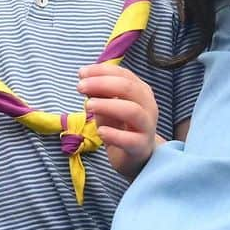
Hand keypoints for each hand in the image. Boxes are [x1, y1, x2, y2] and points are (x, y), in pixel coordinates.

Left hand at [78, 63, 158, 179]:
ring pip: (132, 111)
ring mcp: (147, 126)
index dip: (101, 71)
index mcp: (141, 91)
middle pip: (129, 88)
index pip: (123, 74)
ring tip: (88, 106)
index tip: (81, 73)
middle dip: (102, 84)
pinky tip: (100, 132)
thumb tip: (85, 79)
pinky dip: (113, 134)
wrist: (134, 157)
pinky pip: (130, 139)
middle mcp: (148, 106)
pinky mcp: (141, 146)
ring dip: (107, 105)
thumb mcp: (107, 106)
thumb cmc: (120, 127)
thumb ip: (99, 93)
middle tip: (80, 87)